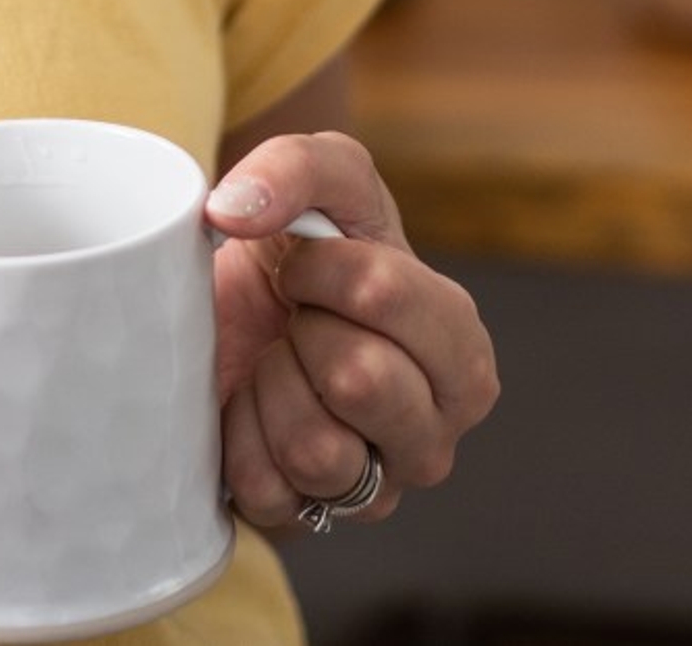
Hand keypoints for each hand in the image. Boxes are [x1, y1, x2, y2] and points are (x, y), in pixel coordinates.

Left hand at [202, 130, 498, 528]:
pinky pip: (267, 489)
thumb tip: (232, 209)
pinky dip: (239, 438)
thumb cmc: (298, 251)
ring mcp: (376, 490)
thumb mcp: (321, 178)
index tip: (307, 264)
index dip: (321, 264)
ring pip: (317, 448)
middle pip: (359, 378)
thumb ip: (295, 167)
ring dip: (272, 386)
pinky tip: (250, 411)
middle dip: (303, 330)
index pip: (383, 294)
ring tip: (277, 365)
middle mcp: (435, 436)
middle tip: (296, 322)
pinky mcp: (310, 525)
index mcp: (462, 353)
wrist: (229, 317)